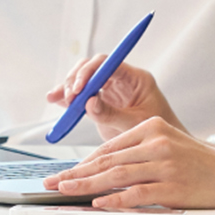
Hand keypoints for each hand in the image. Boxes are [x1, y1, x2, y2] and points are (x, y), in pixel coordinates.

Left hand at [41, 117, 214, 210]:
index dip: (83, 162)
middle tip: (52, 183)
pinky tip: (97, 204)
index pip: (109, 147)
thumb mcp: (167, 145)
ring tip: (65, 191)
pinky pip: (136, 194)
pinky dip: (114, 200)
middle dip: (75, 173)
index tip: (63, 173)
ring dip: (86, 185)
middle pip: (107, 160)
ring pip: (116, 176)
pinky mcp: (173, 187)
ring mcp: (165, 164)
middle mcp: (156, 143)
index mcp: (152, 127)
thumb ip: (137, 152)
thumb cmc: (198, 164)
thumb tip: (100, 169)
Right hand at [45, 56, 185, 141]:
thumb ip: (112, 114)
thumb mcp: (135, 123)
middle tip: (69, 97)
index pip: (108, 63)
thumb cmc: (156, 134)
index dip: (90, 72)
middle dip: (76, 79)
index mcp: (135, 78)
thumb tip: (89, 103)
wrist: (160, 151)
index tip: (79, 89)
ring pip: (84, 79)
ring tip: (57, 99)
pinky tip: (54, 100)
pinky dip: (68, 98)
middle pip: (92, 67)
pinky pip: (82, 96)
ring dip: (68, 86)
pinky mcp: (101, 103)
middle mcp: (121, 80)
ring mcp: (110, 91)